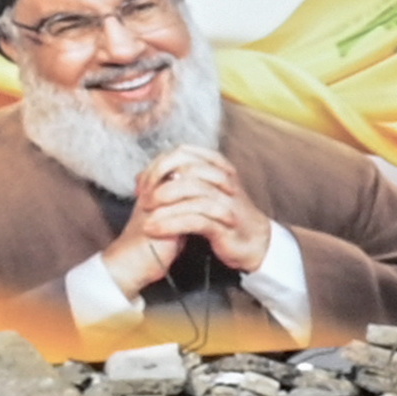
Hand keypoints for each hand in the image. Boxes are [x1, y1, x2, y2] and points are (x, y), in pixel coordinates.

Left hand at [110, 148, 278, 290]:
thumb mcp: (202, 191)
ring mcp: (225, 202)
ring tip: (145, 216)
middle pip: (185, 169)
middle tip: (143, 199)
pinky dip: (170, 224)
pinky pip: (194, 220)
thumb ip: (177, 180)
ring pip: (190, 194)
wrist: (255, 242)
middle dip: (158, 182)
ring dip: (162, 205)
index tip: (143, 184)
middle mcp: (223, 180)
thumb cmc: (223, 216)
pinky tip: (155, 229)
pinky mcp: (224, 226)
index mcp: (217, 167)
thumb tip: (141, 175)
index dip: (158, 165)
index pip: (183, 153)